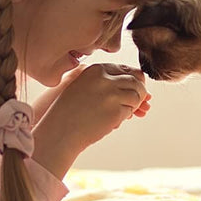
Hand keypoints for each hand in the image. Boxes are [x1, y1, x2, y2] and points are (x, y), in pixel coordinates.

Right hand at [31, 63, 150, 179]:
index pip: (126, 69)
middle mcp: (105, 79)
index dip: (133, 81)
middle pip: (136, 80)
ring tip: (121, 112)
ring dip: (134, 104)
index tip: (131, 90)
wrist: (60, 131)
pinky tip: (113, 120)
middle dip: (139, 92)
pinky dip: (126, 115)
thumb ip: (107, 81)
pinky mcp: (115, 111)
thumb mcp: (84, 86)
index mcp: (96, 70)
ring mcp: (111, 94)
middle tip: (135, 103)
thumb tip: (141, 80)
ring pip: (137, 95)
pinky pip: (130, 110)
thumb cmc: (71, 111)